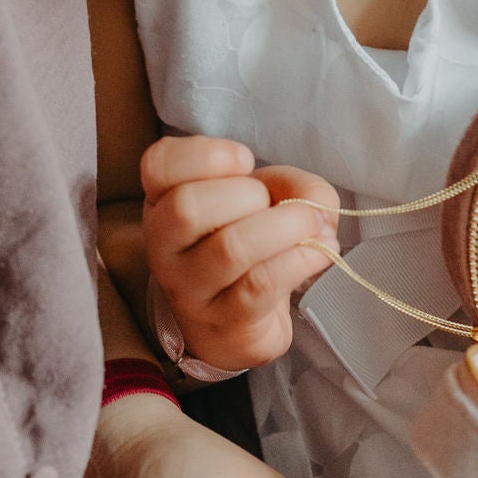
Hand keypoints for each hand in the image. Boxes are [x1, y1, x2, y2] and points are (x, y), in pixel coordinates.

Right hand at [142, 135, 340, 370]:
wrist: (239, 323)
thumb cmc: (251, 245)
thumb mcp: (267, 199)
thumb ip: (291, 184)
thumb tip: (312, 202)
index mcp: (164, 200)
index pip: (159, 165)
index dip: (206, 155)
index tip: (245, 161)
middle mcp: (164, 246)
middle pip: (188, 207)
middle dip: (249, 194)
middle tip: (278, 205)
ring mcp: (189, 290)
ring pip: (230, 248)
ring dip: (287, 227)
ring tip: (313, 226)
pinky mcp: (225, 322)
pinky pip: (261, 284)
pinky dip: (300, 260)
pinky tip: (319, 253)